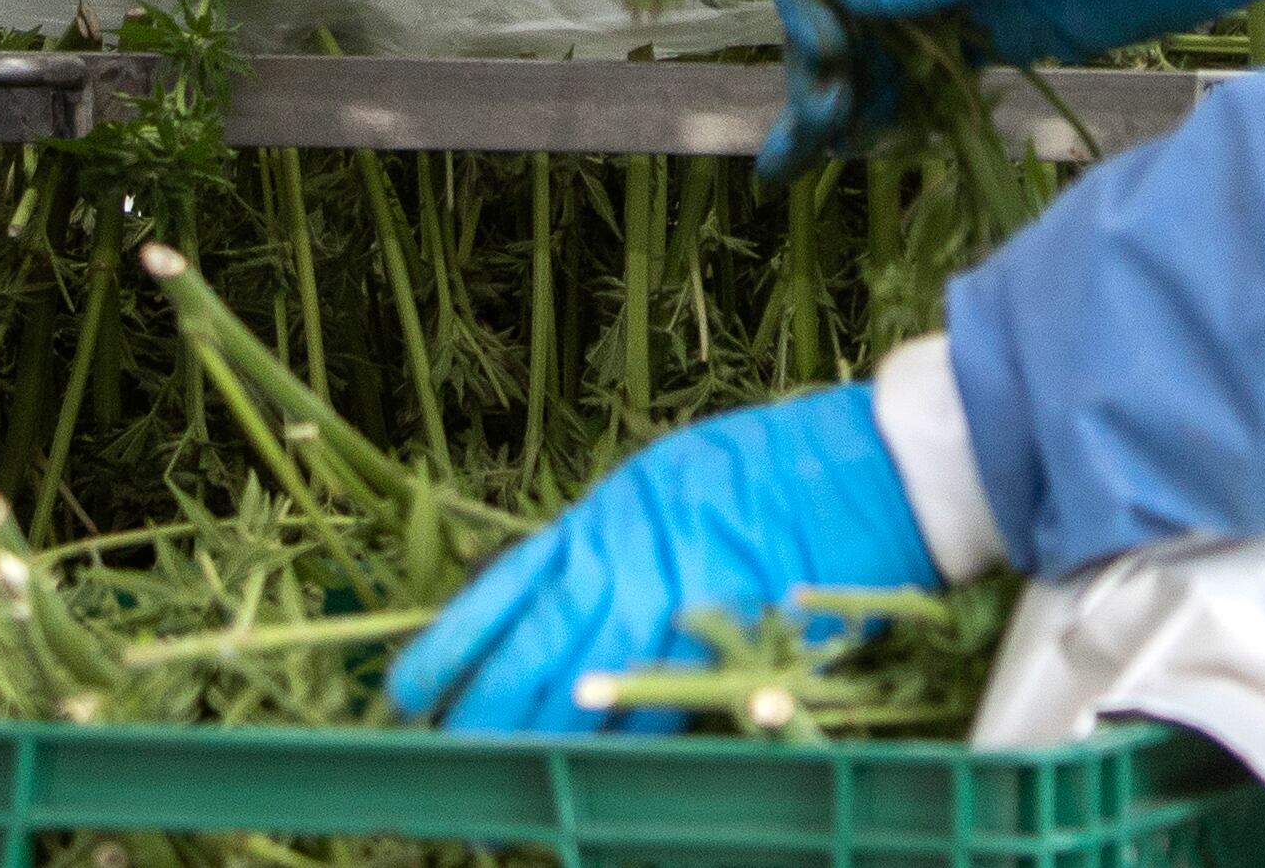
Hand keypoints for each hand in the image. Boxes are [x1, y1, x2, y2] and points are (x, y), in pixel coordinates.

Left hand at [388, 387, 933, 733]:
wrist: (858, 473)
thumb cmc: (758, 468)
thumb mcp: (653, 483)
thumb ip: (598, 541)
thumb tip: (547, 592)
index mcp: (599, 526)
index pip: (500, 598)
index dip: (448, 650)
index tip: (406, 696)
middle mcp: (624, 572)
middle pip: (530, 663)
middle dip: (482, 722)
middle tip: (448, 771)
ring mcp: (672, 619)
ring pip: (583, 701)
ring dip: (540, 750)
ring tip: (501, 796)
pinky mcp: (723, 656)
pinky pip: (654, 716)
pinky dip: (617, 748)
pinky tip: (589, 774)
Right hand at [762, 0, 1264, 179]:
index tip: (827, 46)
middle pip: (845, 1)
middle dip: (818, 60)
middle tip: (814, 125)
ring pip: (880, 46)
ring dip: (839, 96)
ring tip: (795, 161)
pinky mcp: (1005, 35)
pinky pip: (932, 76)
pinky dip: (894, 109)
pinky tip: (862, 147)